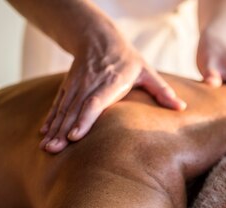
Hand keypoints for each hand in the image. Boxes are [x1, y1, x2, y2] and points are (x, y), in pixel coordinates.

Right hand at [40, 39, 185, 153]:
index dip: (84, 120)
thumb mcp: (147, 72)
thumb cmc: (128, 60)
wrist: (100, 39)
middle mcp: (89, 85)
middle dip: (63, 131)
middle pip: (74, 110)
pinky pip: (57, 105)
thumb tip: (181, 107)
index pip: (94, 103)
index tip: (75, 136)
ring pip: (63, 109)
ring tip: (47, 147)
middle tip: (55, 150)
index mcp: (110, 82)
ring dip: (54, 129)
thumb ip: (163, 91)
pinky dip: (50, 119)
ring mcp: (76, 86)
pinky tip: (44, 134)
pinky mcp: (68, 87)